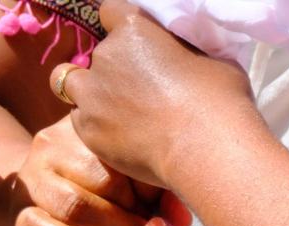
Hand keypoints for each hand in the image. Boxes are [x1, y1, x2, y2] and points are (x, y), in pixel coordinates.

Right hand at [11, 115, 191, 225]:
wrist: (37, 209)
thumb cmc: (96, 194)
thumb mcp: (128, 186)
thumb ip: (158, 193)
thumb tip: (182, 218)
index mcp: (85, 127)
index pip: (126, 153)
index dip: (153, 188)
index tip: (174, 213)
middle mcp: (52, 145)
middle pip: (104, 181)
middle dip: (134, 213)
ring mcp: (31, 180)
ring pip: (75, 205)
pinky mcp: (17, 216)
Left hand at [49, 1, 253, 186]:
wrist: (205, 149)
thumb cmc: (219, 101)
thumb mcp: (211, 61)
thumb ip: (186, 55)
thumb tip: (187, 63)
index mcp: (134, 28)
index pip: (110, 12)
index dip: (120, 29)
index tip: (135, 48)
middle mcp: (105, 56)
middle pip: (95, 55)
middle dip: (111, 70)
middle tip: (136, 93)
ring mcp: (92, 96)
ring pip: (68, 83)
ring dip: (87, 93)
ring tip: (111, 112)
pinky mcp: (89, 132)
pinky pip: (79, 122)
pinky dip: (93, 126)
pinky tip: (116, 137)